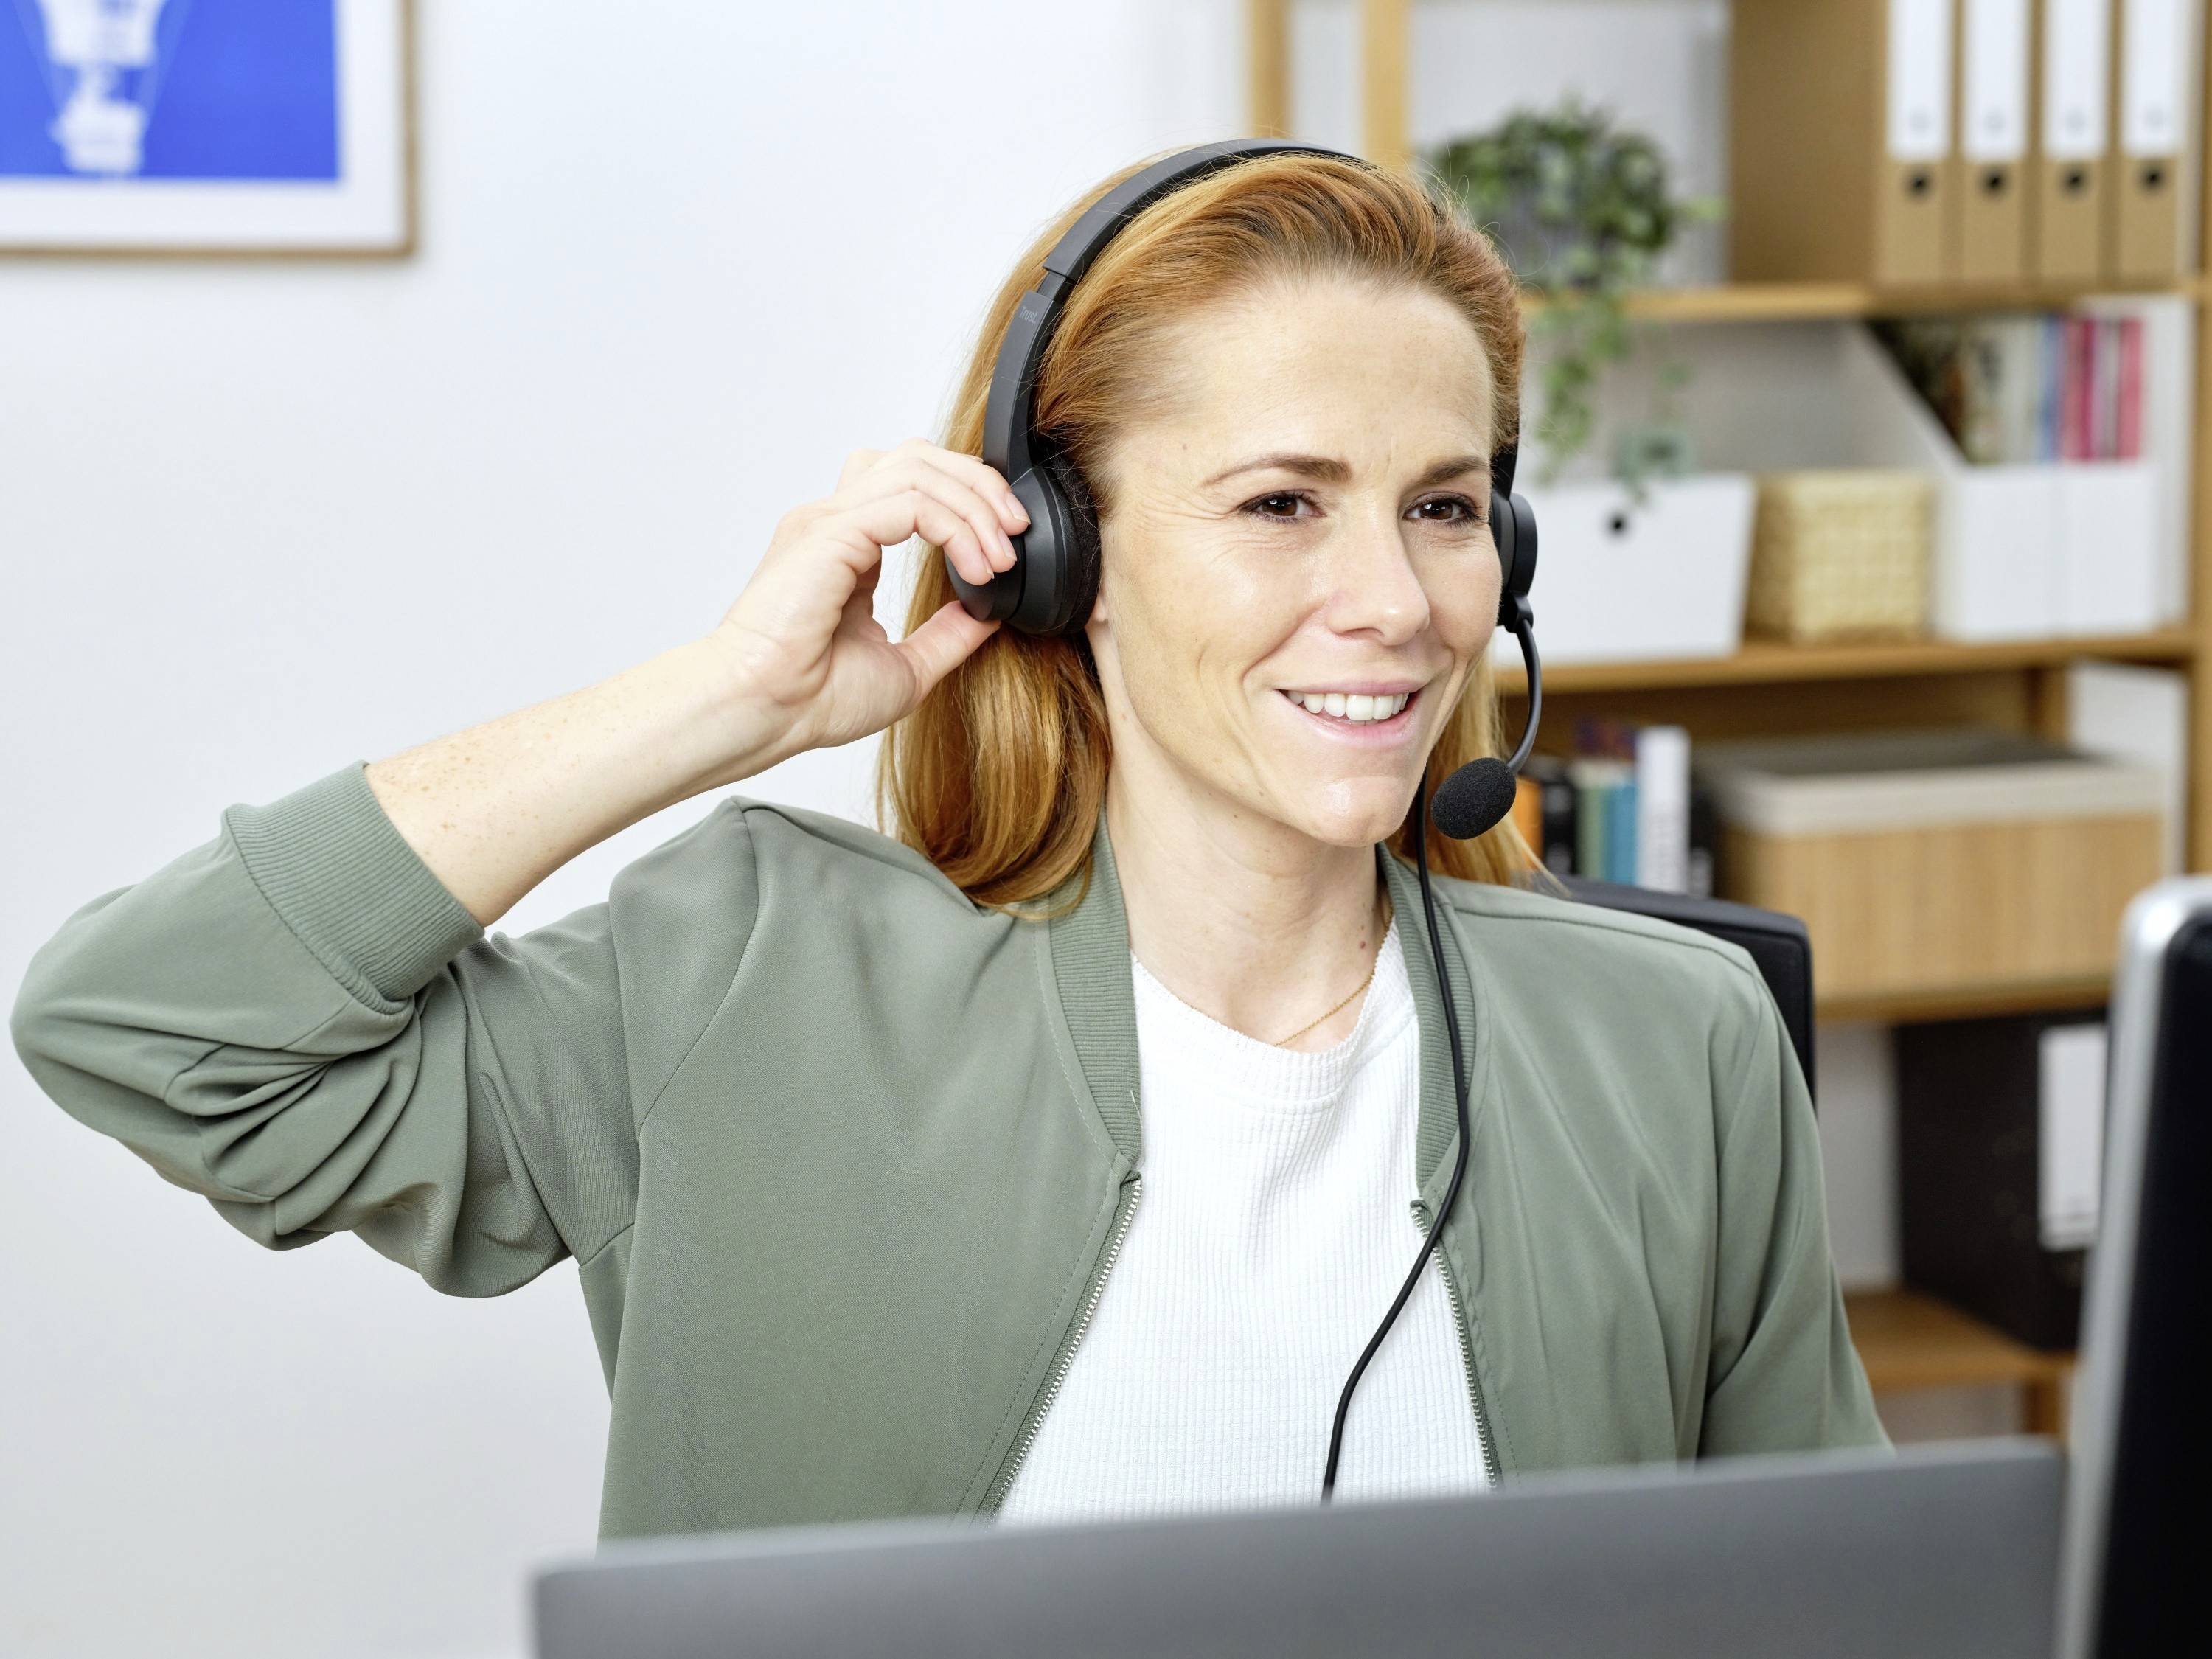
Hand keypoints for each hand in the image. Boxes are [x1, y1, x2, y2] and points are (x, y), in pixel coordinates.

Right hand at [705, 438, 1027, 756]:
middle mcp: (834, 522)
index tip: (1007, 547)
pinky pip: (911, 502)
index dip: (968, 499)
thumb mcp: (908, 667)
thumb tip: (990, 613)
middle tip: (1017, 530)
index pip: (913, 483)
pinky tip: (977, 569)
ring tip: (1001, 555)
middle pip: (918, 456)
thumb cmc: (810, 700)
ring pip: (918, 467)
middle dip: (979, 484)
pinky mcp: (830, 533)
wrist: (763, 715)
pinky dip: (956, 528)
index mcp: (846, 546)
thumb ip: (948, 634)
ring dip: (974, 504)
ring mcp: (828, 521)